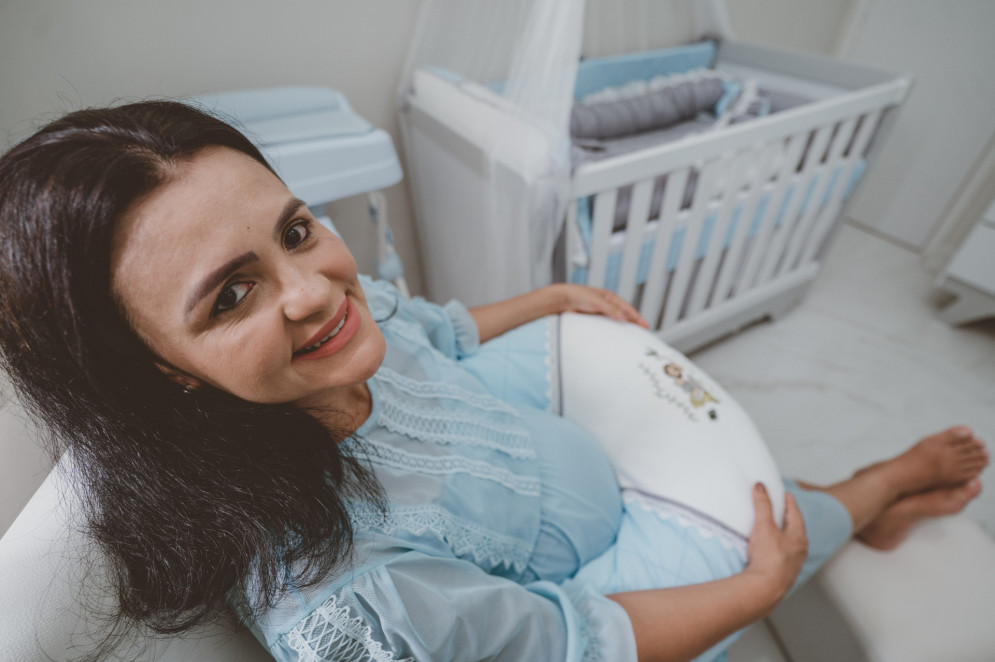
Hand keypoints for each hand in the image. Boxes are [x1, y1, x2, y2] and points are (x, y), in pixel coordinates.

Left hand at [545, 283, 649, 327]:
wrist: (562, 300)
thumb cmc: (578, 295)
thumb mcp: (598, 302)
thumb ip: (611, 310)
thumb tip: (624, 319)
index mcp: (610, 297)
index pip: (628, 309)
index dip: (637, 317)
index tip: (645, 325)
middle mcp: (606, 304)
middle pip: (623, 315)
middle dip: (633, 323)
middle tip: (642, 332)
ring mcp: (600, 311)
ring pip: (615, 320)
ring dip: (623, 327)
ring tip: (631, 335)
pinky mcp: (593, 318)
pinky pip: (606, 325)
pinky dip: (612, 329)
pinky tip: (614, 335)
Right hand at [742, 483, 807, 610]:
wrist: (764, 589)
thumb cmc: (769, 558)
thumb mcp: (764, 526)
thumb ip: (762, 505)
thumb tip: (760, 487)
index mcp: (799, 538)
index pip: (796, 515)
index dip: (790, 503)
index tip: (786, 495)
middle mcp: (799, 552)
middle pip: (795, 531)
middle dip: (788, 520)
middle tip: (781, 511)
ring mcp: (791, 565)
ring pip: (790, 547)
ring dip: (783, 537)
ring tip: (774, 531)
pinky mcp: (782, 576)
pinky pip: (781, 559)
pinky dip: (776, 552)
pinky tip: (768, 553)